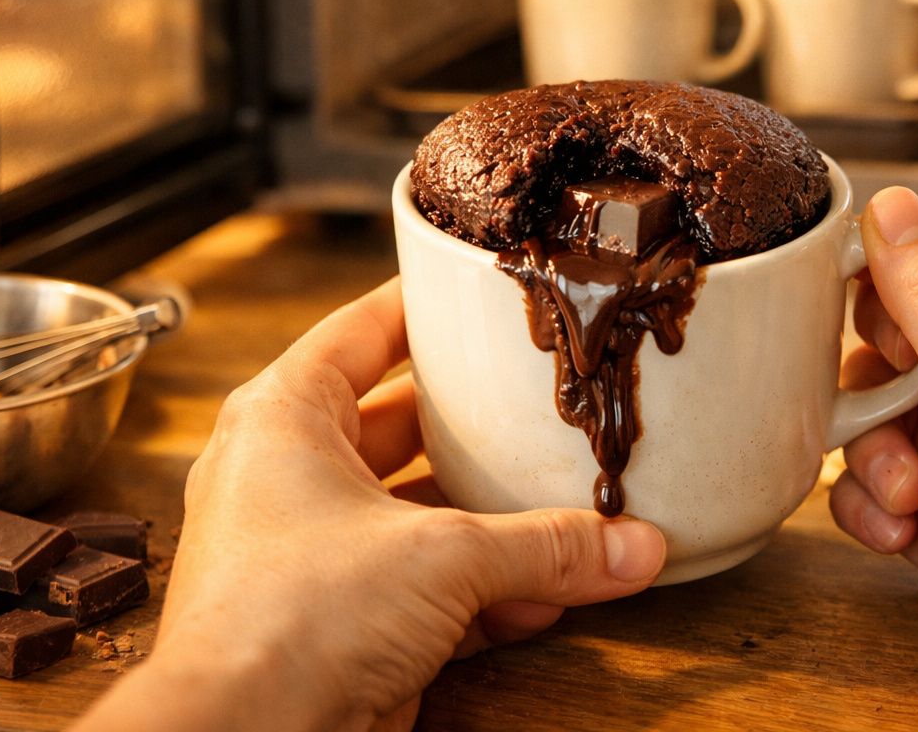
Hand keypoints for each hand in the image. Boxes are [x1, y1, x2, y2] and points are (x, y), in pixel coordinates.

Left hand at [75, 278, 665, 731]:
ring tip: (567, 505)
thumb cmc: (286, 622)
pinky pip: (424, 587)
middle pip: (403, 424)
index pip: (363, 331)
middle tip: (543, 403)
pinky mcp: (339, 622)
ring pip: (420, 513)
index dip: (425, 309)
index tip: (480, 295)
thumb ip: (545, 547)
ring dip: (493, 522)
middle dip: (478, 427)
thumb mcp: (441, 558)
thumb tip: (631, 547)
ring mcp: (314, 553)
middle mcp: (291, 476)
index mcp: (287, 418)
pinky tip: (545, 595)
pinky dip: (483, 592)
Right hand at [831, 188, 917, 727]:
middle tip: (890, 391)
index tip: (848, 265)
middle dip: (884, 372)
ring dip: (877, 449)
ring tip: (908, 487)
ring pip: (892, 414)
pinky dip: (880, 505)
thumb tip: (896, 209)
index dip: (909, 256)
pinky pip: (888, 483)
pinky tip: (904, 531)